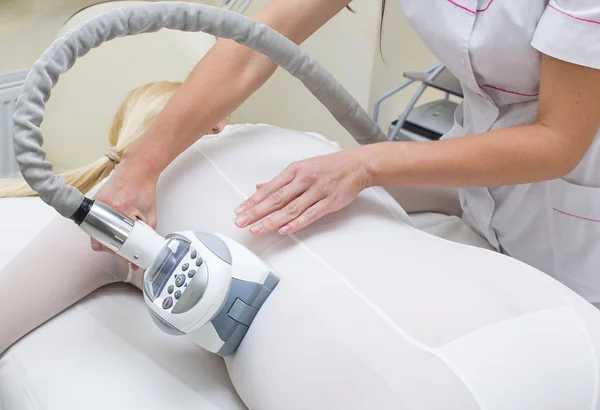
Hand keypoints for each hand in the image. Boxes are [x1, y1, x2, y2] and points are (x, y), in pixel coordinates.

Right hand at [90, 155, 158, 256]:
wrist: (138, 169)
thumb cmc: (144, 188)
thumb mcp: (151, 214)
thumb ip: (147, 233)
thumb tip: (143, 248)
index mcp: (120, 209)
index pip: (114, 240)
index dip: (120, 254)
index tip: (126, 259)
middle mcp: (105, 207)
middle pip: (99, 240)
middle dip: (110, 249)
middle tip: (121, 251)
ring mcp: (97, 203)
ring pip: (93, 232)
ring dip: (104, 239)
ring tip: (116, 240)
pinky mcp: (94, 201)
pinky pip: (93, 221)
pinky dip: (100, 227)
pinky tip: (110, 228)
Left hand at [234, 148, 372, 235]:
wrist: (357, 165)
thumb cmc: (329, 166)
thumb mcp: (302, 167)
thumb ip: (281, 180)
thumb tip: (259, 187)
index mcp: (295, 170)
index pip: (269, 188)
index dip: (252, 200)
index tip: (239, 211)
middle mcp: (304, 179)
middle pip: (276, 199)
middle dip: (256, 211)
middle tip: (241, 222)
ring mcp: (317, 190)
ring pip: (291, 208)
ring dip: (272, 220)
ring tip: (257, 229)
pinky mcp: (330, 201)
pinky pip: (311, 214)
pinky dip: (296, 223)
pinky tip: (284, 229)